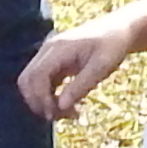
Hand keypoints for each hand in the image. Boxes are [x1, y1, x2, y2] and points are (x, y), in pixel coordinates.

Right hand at [18, 19, 135, 122]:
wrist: (119, 30)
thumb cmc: (113, 46)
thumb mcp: (101, 67)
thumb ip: (80, 86)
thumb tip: (60, 107)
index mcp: (58, 48)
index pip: (36, 76)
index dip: (41, 99)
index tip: (56, 114)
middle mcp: (48, 50)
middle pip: (26, 81)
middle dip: (38, 103)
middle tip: (61, 117)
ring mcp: (48, 56)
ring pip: (32, 84)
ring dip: (44, 102)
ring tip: (69, 114)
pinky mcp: (53, 63)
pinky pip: (42, 84)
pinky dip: (51, 98)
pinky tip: (69, 106)